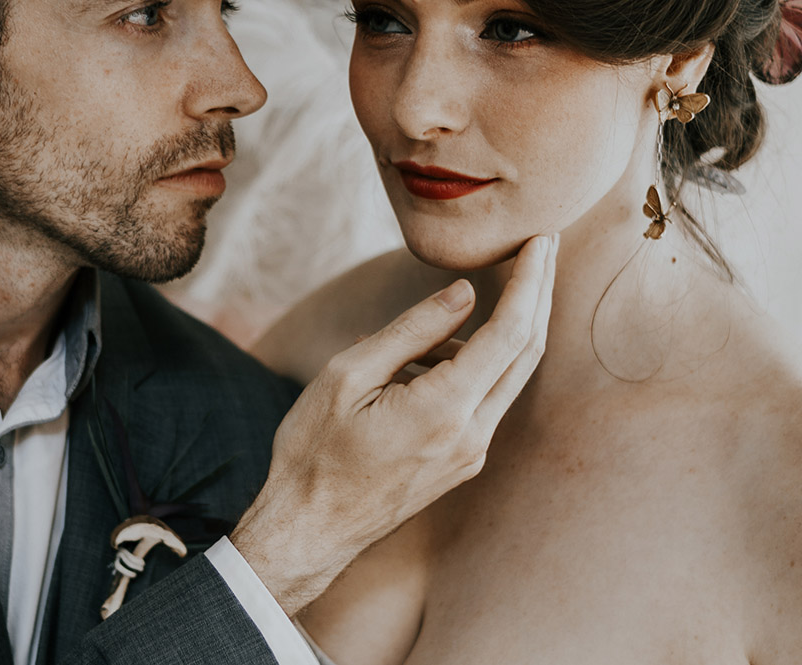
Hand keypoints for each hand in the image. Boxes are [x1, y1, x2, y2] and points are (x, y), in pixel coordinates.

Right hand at [231, 234, 557, 615]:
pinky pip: (483, 400)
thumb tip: (464, 293)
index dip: (529, 281)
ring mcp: (472, 454)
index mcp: (444, 410)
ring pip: (508, 377)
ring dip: (499, 331)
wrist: (309, 530)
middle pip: (527, 352)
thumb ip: (412, 332)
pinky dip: (472, 365)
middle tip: (541, 247)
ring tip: (441, 316)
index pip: (509, 333)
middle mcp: (472, 435)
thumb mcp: (348, 376)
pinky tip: (425, 359)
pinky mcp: (463, 462)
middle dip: (537, 294)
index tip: (540, 239)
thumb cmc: (314, 451)